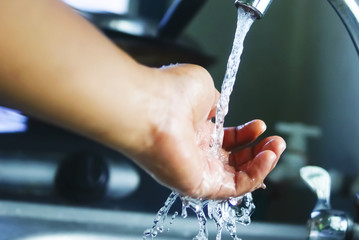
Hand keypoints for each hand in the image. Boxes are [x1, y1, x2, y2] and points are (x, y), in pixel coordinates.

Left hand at [132, 64, 285, 198]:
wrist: (151, 107)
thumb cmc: (170, 92)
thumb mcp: (202, 88)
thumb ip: (214, 101)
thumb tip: (219, 105)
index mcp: (195, 131)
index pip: (226, 141)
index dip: (246, 135)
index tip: (259, 125)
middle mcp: (195, 153)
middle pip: (234, 161)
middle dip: (258, 151)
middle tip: (274, 140)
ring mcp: (197, 170)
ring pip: (237, 176)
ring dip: (262, 163)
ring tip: (276, 147)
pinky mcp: (198, 185)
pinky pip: (234, 187)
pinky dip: (256, 174)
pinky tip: (267, 157)